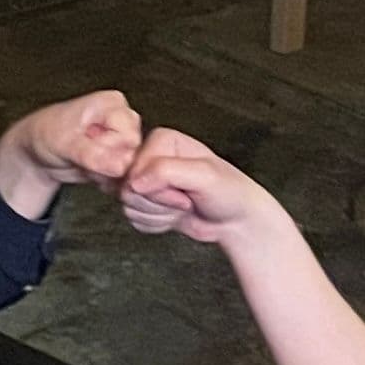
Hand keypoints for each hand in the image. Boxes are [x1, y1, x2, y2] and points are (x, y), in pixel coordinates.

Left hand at [0, 89, 142, 217]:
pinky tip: (90, 172)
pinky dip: (107, 181)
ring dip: (106, 175)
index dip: (108, 150)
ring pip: (130, 169)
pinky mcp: (121, 156)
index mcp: (113, 104)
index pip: (130, 138)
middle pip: (133, 155)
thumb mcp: (64, 143)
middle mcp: (124, 119)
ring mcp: (124, 139)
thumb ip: (93, 155)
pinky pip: (125, 177)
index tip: (85, 145)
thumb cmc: (46, 135)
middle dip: (108, 165)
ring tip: (84, 163)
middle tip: (83, 158)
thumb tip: (121, 166)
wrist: (37, 152)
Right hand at [118, 127, 272, 246]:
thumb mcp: (204, 176)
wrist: (235, 219)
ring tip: (183, 206)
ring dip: (160, 215)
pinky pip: (135, 219)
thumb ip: (167, 171)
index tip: (184, 189)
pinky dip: (157, 224)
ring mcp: (147, 181)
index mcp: (161, 141)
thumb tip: (134, 181)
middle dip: (160, 203)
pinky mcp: (147, 202)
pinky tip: (175, 216)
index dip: (158, 188)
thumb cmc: (229, 192)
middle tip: (185, 200)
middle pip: (128, 189)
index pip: (135, 170)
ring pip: (130, 206)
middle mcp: (151, 158)